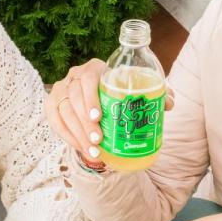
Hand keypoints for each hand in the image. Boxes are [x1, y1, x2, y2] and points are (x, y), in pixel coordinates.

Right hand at [44, 59, 174, 161]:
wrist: (97, 95)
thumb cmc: (120, 92)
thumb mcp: (136, 90)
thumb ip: (154, 93)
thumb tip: (169, 103)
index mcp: (94, 68)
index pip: (87, 79)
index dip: (90, 98)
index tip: (98, 118)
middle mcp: (73, 76)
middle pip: (74, 99)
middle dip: (85, 123)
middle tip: (98, 141)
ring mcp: (60, 90)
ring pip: (64, 112)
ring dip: (77, 134)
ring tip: (93, 152)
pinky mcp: (52, 104)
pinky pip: (55, 121)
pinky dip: (67, 137)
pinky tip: (81, 149)